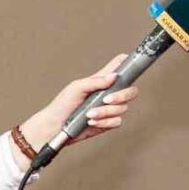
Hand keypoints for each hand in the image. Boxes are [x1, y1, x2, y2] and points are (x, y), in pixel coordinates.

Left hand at [17, 56, 139, 156]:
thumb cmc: (62, 104)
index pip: (120, 66)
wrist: (56, 126)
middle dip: (122, 95)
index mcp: (101, 80)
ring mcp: (109, 108)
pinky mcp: (108, 122)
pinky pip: (117, 121)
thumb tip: (113, 77)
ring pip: (122, 108)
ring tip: (89, 114)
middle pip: (130, 90)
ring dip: (105, 112)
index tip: (132, 62)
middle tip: (106, 99)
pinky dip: (104, 122)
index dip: (128, 63)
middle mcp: (108, 93)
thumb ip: (95, 81)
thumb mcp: (77, 87)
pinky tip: (92, 121)